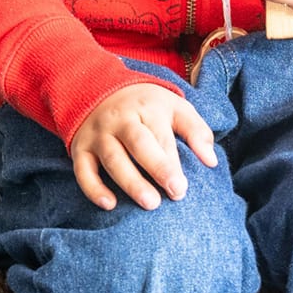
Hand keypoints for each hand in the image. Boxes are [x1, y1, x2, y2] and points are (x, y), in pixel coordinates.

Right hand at [67, 81, 219, 211]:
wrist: (98, 88)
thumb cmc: (146, 106)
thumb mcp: (175, 107)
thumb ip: (196, 131)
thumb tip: (211, 161)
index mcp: (147, 108)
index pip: (162, 135)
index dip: (173, 162)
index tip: (182, 188)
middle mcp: (121, 120)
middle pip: (138, 142)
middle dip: (157, 167)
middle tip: (175, 193)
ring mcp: (99, 134)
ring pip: (112, 158)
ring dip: (130, 181)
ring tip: (149, 203)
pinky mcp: (81, 148)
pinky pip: (83, 170)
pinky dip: (93, 188)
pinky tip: (109, 205)